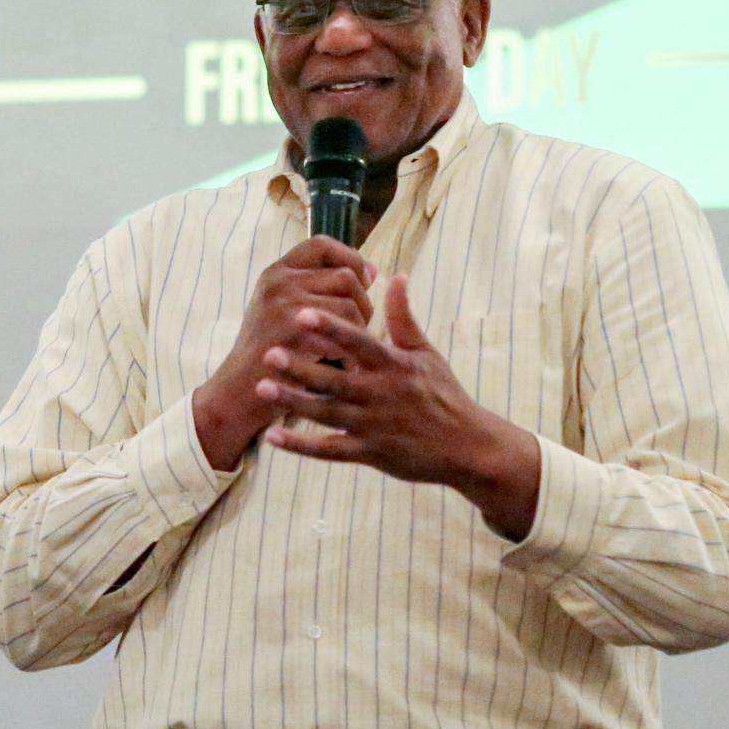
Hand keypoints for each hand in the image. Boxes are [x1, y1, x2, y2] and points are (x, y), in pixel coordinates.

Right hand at [193, 235, 375, 470]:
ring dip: (360, 329)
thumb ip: (320, 286)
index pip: (321, 244)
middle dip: (363, 301)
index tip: (363, 278)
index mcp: (276, 272)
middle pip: (345, 276)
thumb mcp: (282, 306)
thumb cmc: (271, 349)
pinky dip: (350, 352)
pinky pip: (345, 334)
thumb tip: (371, 271)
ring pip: (351, 305)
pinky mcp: (296, 335)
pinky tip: (341, 363)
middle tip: (358, 325)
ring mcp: (286, 307)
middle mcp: (279, 283)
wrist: (238, 390)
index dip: (349, 257)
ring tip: (348, 346)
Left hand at [255, 274, 540, 539]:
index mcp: (394, 365)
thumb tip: (396, 275)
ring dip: (292, 401)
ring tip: (262, 387)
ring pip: (325, 413)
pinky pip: (329, 450)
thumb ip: (403, 316)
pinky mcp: (369, 453)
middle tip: (269, 352)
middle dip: (300, 366)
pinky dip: (301, 445)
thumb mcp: (426, 352)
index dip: (330, 327)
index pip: (359, 342)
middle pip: (334, 378)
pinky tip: (274, 435)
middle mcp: (380, 394)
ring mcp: (373, 425)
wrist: (466, 446)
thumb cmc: (444, 394)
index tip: (302, 312)